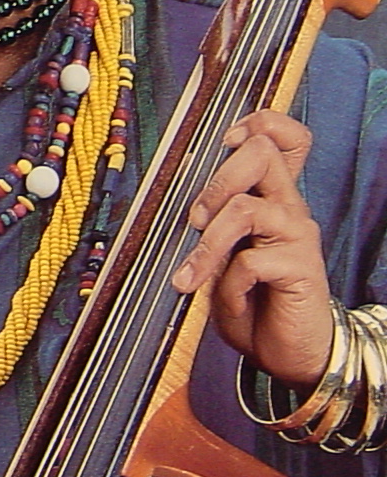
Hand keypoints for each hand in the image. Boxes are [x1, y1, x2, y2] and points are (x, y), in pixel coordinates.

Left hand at [170, 110, 335, 387]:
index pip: (284, 138)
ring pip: (246, 208)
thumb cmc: (250, 300)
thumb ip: (210, 224)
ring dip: (209, 243)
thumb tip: (174, 200)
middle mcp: (289, 208)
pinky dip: (227, 284)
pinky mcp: (302, 269)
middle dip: (217, 180)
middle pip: (262, 153)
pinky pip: (250, 262)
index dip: (259, 123)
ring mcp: (298, 236)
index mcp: (272, 197)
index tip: (226, 139)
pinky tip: (228, 301)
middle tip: (194, 220)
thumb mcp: (221, 256)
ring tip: (191, 275)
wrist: (288, 354)